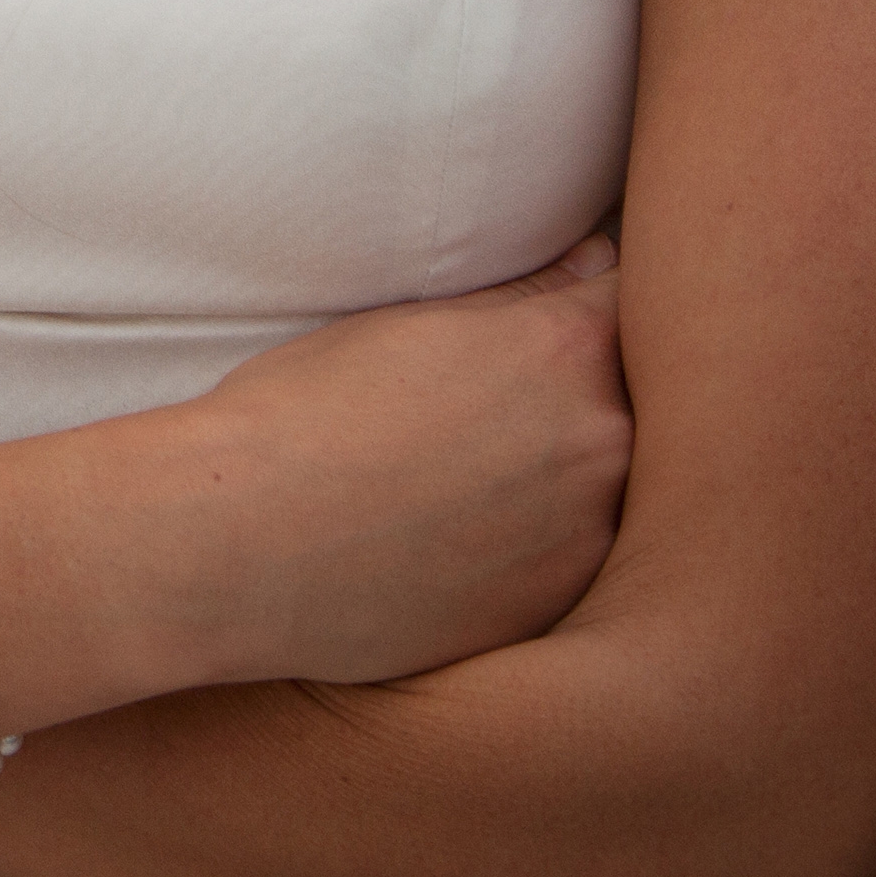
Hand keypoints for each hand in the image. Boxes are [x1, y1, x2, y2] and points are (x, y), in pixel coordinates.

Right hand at [128, 228, 633, 696]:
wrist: (239, 546)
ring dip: (564, 482)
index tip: (561, 324)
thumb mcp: (405, 327)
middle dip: (579, 401)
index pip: (636, 302)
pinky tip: (455, 545)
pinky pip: (574, 564)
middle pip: (634, 401)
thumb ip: (521, 297)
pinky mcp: (561, 611)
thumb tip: (597, 265)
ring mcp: (592, 535)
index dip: (596, 310)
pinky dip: (535, 551)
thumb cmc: (300, 417)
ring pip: (610, 490)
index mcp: (568, 347)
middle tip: (487, 415)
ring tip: (463, 486)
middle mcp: (606, 440)